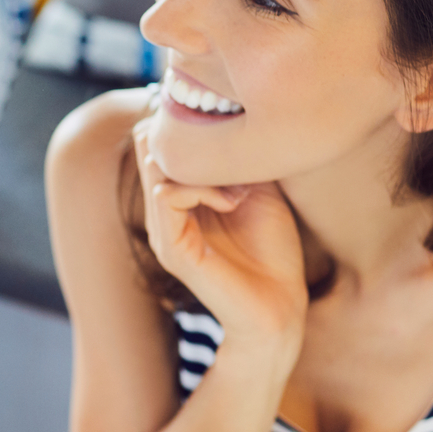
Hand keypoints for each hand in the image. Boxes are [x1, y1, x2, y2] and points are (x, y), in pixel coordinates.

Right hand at [132, 119, 306, 346]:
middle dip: (192, 140)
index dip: (190, 128)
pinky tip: (232, 201)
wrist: (281, 310)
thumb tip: (226, 121)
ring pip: (155, 168)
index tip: (234, 136)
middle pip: (151, 149)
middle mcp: (165, 215)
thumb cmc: (275, 254)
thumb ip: (236, 160)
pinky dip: (199, 189)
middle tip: (233, 154)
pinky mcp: (173, 250)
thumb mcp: (259, 190)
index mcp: (181, 200)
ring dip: (200, 166)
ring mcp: (164, 233)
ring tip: (238, 185)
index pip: (160, 144)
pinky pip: (166, 197)